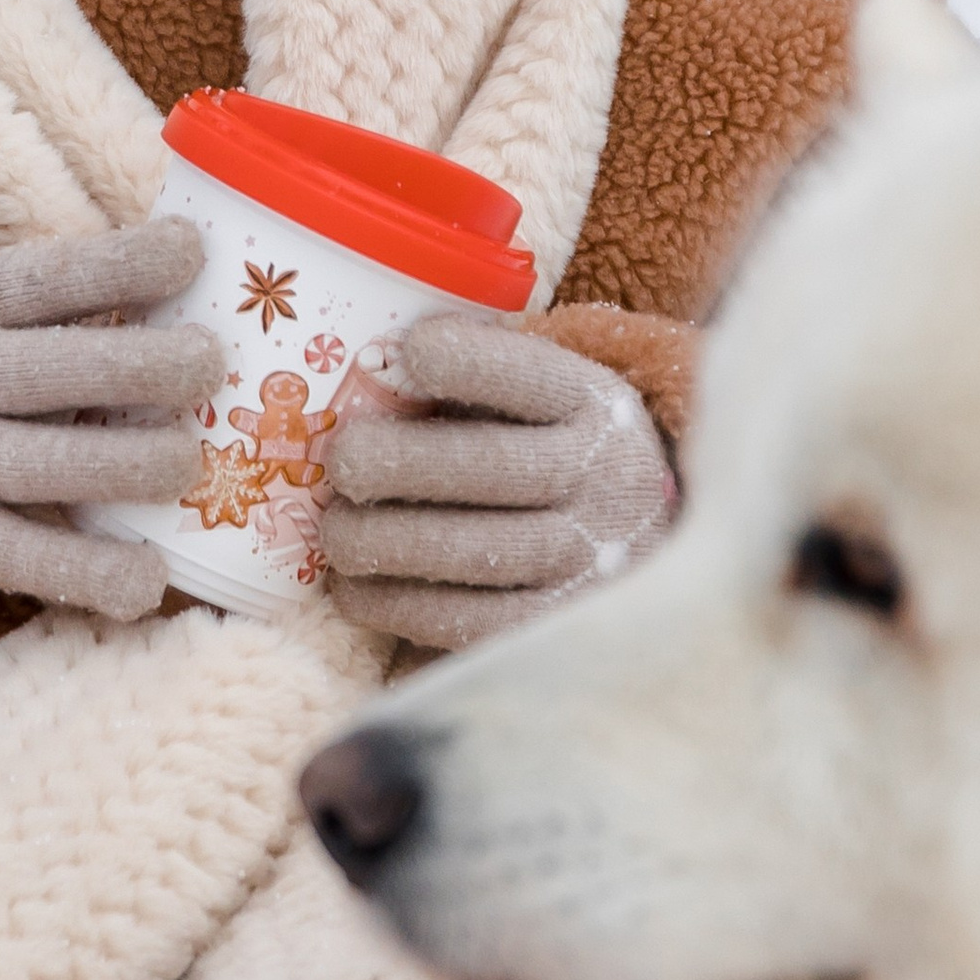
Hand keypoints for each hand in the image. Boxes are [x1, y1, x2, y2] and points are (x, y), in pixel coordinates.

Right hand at [0, 221, 215, 620]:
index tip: (194, 251)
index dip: (127, 261)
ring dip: (137, 464)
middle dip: (152, 366)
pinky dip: (92, 572)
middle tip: (212, 366)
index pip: (54, 275)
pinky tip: (147, 578)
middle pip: (65, 369)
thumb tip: (188, 283)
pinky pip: (25, 558)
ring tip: (190, 462)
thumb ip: (48, 306)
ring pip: (54, 464)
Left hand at [318, 310, 676, 649]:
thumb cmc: (555, 454)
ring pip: (467, 549)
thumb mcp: (546, 402)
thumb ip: (478, 383)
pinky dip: (393, 603)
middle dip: (393, 462)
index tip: (406, 351)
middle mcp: (605, 479)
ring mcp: (587, 559)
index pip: (526, 375)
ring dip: (379, 540)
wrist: (643, 548)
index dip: (461, 361)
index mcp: (596, 404)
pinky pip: (462, 620)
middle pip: (487, 465)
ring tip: (336, 532)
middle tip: (342, 464)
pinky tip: (355, 588)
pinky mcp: (553, 627)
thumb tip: (368, 372)